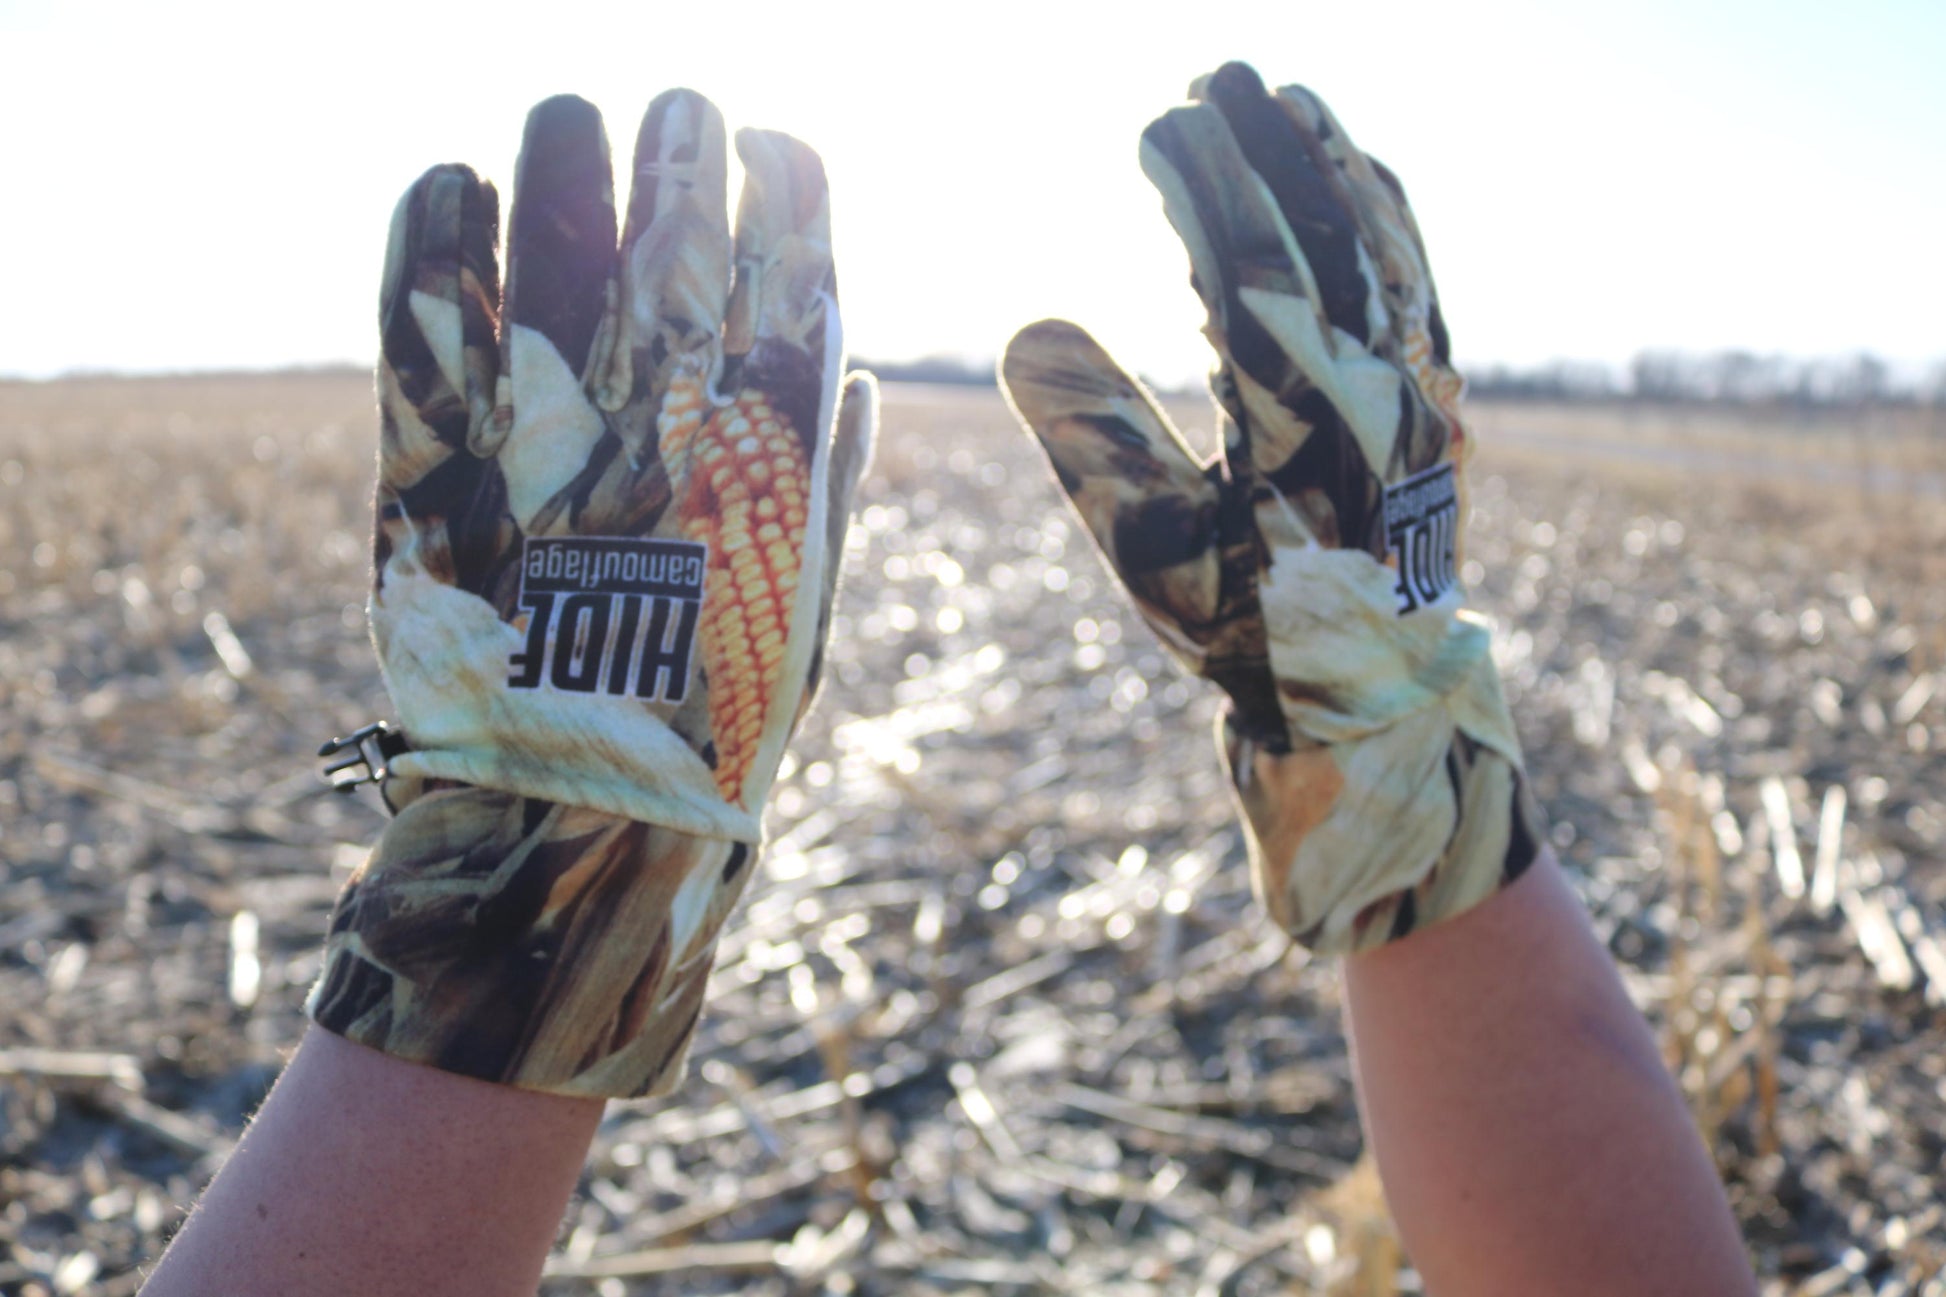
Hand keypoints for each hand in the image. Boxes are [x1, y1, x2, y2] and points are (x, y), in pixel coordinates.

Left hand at [308, 90, 874, 1096]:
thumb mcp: (806, 609)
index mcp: (770, 457)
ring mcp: (547, 437)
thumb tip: (853, 369)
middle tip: (680, 104)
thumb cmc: (710, 731)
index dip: (790, 195)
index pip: (795, 278)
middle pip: (680, 238)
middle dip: (686, 153)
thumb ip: (829, 481)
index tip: (782, 142)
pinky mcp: (433, 466)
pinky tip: (445, 175)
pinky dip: (432, 239)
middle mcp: (668, 426)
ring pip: (563, 249)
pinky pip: (427, 320)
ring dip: (569, 163)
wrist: (574, 837)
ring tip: (565, 111)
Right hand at [1000, 62, 1538, 952]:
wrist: (1376, 703)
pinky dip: (1391, 217)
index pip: (1246, 268)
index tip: (1157, 121)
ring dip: (1335, 161)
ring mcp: (1423, 391)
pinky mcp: (1443, 400)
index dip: (1201, 184)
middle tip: (1212, 73)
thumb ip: (1090, 437)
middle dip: (1266, 142)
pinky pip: (1422, 282)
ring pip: (1386, 245)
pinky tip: (1362, 177)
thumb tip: (1025, 325)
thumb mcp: (1150, 550)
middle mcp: (1377, 390)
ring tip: (1289, 95)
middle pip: (1323, 230)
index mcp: (1298, 424)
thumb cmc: (1250, 634)